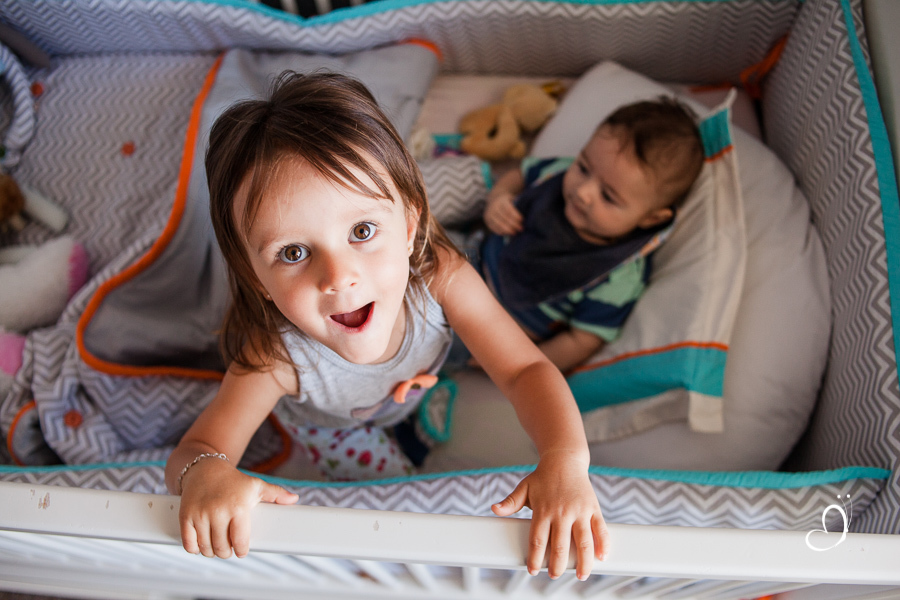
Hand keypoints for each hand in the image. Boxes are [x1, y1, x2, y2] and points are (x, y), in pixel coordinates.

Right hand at [179, 459, 298, 558]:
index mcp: (238, 507)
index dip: (241, 550)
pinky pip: (189, 543)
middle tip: (228, 548)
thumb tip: (294, 499)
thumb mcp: (256, 486)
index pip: (239, 541)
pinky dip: (194, 549)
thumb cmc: (233, 481)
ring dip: (211, 552)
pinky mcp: (185, 516)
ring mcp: (200, 514)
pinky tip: (201, 544)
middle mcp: (218, 511)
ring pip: (206, 548)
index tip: (241, 550)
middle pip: (222, 548)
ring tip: (216, 547)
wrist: (204, 470)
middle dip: (226, 552)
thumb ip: (275, 494)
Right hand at [483, 190, 522, 235]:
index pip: (508, 209)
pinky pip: (493, 228)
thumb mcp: (513, 199)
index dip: (515, 215)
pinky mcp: (487, 220)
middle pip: (504, 217)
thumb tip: (527, 213)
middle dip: (513, 224)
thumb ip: (518, 205)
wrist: (494, 199)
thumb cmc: (508, 201)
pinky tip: (508, 233)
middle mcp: (494, 207)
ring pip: (498, 224)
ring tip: (515, 233)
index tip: (522, 220)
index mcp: (501, 201)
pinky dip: (501, 232)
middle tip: (521, 229)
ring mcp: (489, 214)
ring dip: (507, 230)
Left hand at [491, 455, 607, 579]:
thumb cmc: (543, 476)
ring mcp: (579, 511)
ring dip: (583, 562)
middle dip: (557, 565)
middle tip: (554, 574)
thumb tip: (494, 509)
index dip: (534, 558)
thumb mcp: (524, 487)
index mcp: (543, 510)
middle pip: (560, 545)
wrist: (565, 459)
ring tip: (581, 575)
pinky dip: (603, 544)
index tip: (532, 570)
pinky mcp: (593, 508)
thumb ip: (510, 502)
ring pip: (583, 541)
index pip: (537, 540)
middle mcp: (562, 512)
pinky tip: (602, 557)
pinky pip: (601, 529)